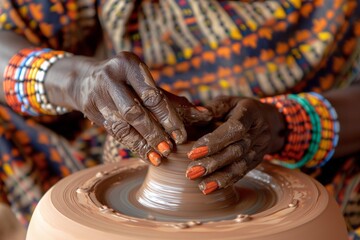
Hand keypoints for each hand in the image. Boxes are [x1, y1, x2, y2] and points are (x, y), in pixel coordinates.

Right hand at [68, 52, 208, 165]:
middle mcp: (111, 78)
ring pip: (122, 126)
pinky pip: (114, 133)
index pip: (152, 95)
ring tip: (159, 158)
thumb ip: (173, 99)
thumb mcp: (146, 82)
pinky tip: (146, 156)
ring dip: (142, 144)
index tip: (181, 136)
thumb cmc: (127, 81)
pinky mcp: (91, 111)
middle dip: (154, 133)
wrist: (84, 80)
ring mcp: (98, 95)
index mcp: (128, 64)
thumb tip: (205, 115)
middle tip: (170, 149)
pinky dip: (132, 146)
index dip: (168, 118)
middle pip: (135, 112)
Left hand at [185, 96, 285, 193]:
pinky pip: (243, 172)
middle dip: (213, 162)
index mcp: (250, 112)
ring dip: (220, 177)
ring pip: (241, 165)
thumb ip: (212, 108)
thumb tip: (196, 113)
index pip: (235, 128)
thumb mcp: (227, 102)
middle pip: (237, 150)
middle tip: (192, 172)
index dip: (215, 141)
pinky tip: (211, 188)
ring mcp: (261, 147)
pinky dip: (226, 181)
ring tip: (202, 186)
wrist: (266, 119)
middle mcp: (259, 131)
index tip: (194, 152)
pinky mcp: (258, 160)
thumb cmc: (237, 109)